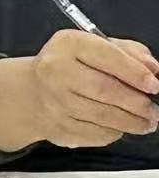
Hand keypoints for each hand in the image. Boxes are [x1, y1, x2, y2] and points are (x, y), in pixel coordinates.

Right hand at [0, 30, 158, 150]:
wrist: (32, 92)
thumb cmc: (73, 66)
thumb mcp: (97, 46)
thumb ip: (130, 53)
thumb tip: (155, 71)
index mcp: (68, 44)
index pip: (107, 56)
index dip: (135, 72)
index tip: (154, 84)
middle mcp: (56, 71)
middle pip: (106, 90)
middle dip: (138, 102)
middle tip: (154, 109)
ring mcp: (54, 101)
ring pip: (104, 116)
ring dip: (133, 122)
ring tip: (146, 121)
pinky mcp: (58, 126)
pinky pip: (96, 133)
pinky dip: (114, 132)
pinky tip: (120, 126)